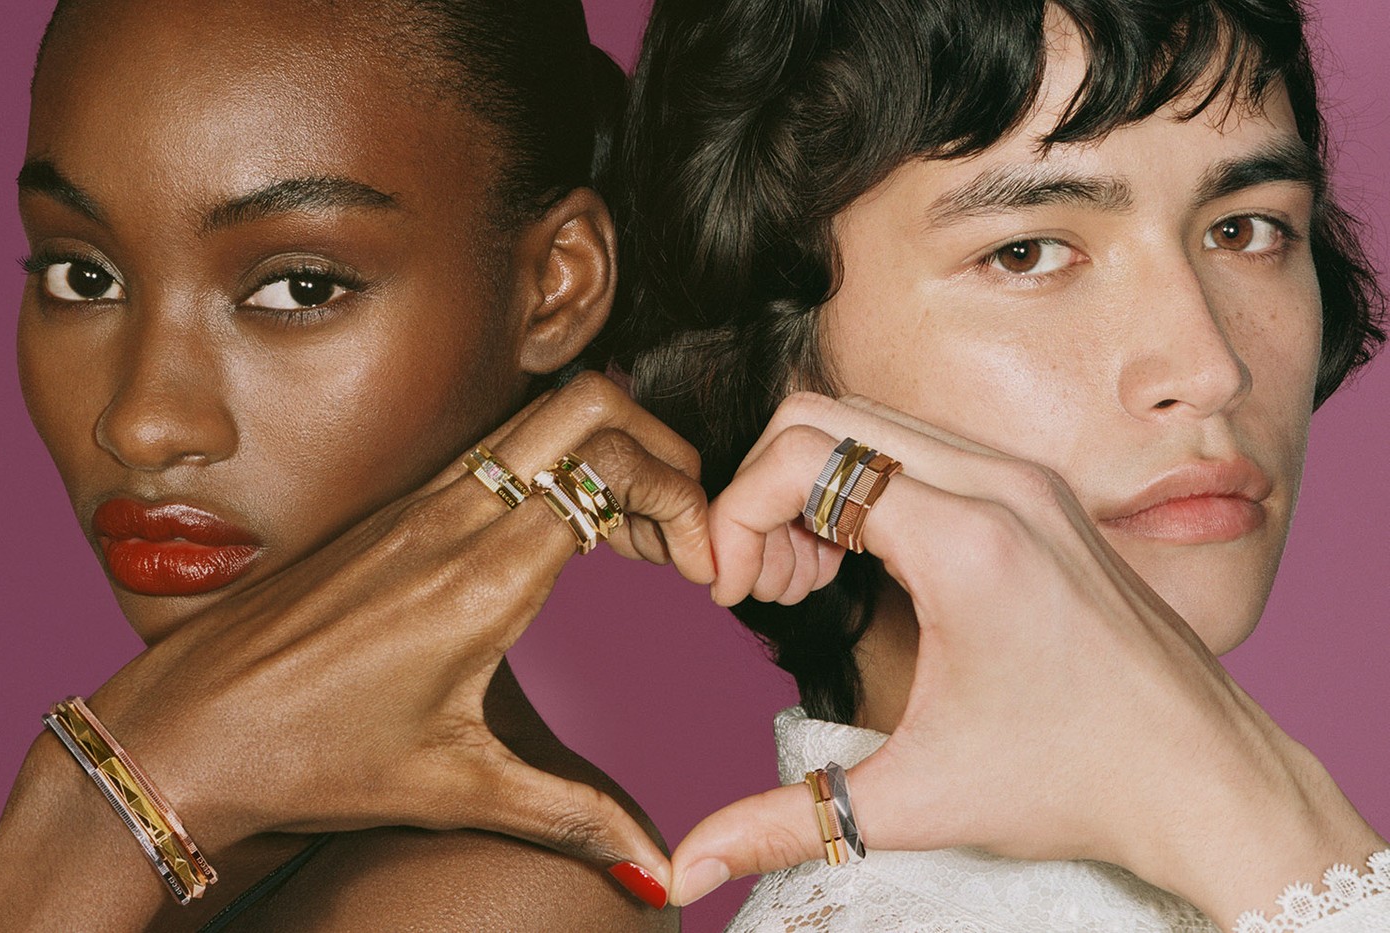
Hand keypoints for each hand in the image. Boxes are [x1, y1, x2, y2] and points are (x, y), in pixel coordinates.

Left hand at [79, 372, 710, 894]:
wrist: (185, 732)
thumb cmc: (310, 757)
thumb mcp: (457, 787)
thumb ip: (576, 820)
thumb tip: (657, 878)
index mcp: (484, 574)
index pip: (613, 467)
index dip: (687, 501)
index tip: (705, 571)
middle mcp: (455, 514)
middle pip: (590, 405)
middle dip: (664, 449)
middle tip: (687, 530)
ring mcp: (421, 502)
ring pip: (544, 420)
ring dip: (611, 459)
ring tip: (638, 544)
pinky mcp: (397, 511)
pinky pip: (501, 453)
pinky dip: (558, 472)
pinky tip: (567, 544)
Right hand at [670, 391, 1382, 927]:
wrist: (1204, 777)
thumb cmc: (1078, 782)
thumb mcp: (915, 800)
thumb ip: (780, 822)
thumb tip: (680, 870)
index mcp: (966, 540)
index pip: (801, 454)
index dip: (734, 514)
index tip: (730, 591)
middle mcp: (1000, 482)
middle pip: (821, 415)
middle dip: (762, 493)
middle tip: (762, 585)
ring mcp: (1025, 477)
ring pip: (868, 422)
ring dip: (813, 488)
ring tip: (809, 582)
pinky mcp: (1038, 490)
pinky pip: (917, 446)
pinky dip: (863, 487)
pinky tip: (864, 566)